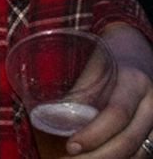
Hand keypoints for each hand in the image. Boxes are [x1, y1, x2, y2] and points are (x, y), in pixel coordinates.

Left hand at [71, 24, 152, 157]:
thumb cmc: (111, 56)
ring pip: (140, 152)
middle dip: (99, 156)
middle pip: (130, 140)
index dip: (94, 134)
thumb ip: (81, 92)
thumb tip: (52, 120)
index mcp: (135, 82)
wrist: (139, 49)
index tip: (71, 146)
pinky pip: (143, 152)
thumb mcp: (95, 67)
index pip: (117, 114)